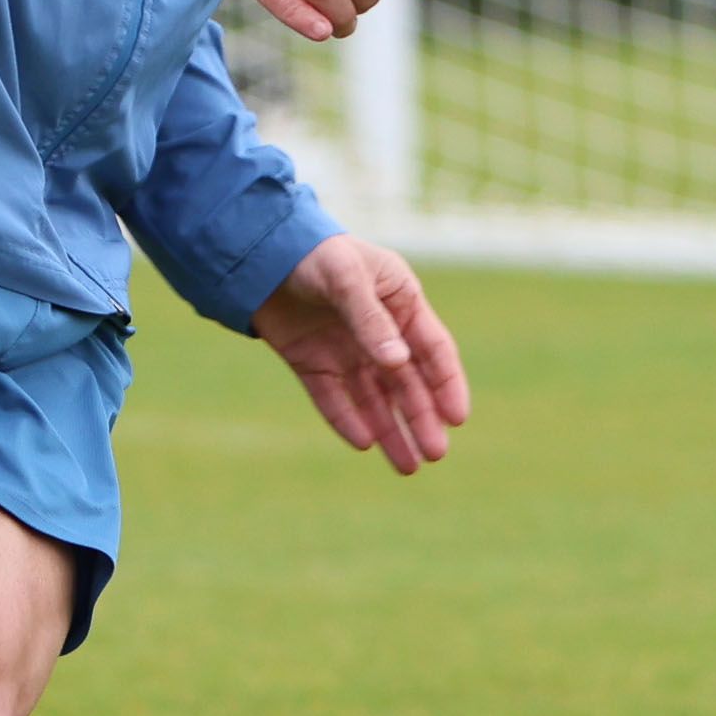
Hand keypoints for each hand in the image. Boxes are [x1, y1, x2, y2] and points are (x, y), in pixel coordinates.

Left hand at [252, 235, 468, 473]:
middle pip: (407, 383)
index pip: (433, 350)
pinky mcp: (312, 362)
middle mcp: (378, 331)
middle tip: (436, 454)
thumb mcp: (346, 278)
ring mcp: (345, 349)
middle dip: (422, 418)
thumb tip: (397, 364)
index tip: (457, 418)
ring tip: (408, 466)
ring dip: (391, 429)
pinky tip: (363, 443)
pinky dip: (347, 419)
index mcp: (400, 302)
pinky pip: (333, 398)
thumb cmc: (314, 252)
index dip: (447, 384)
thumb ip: (371, 321)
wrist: (258, 250)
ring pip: (374, 398)